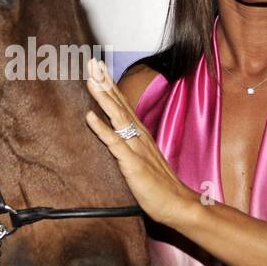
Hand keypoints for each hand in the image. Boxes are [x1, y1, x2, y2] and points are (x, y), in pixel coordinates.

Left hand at [83, 58, 197, 226]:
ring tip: (90, 80)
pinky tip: (90, 116)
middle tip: (91, 61)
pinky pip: (115, 143)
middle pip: (119, 103)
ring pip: (117, 117)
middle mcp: (139, 135)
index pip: (122, 103)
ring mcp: (136, 148)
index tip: (98, 66)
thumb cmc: (158, 184)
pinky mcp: (133, 163)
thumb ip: (131, 145)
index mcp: (140, 133)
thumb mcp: (142, 159)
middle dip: (105, 82)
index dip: (109, 84)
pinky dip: (102, 128)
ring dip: (103, 97)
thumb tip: (117, 133)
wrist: (177, 204)